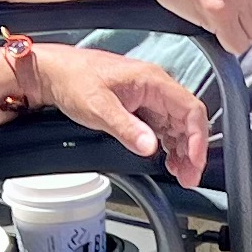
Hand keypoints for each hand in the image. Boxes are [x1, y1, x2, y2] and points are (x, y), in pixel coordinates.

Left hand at [28, 47, 209, 184]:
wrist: (54, 73)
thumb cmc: (74, 80)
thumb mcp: (99, 108)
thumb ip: (127, 128)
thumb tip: (151, 147)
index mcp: (153, 81)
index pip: (191, 109)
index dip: (198, 138)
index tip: (194, 162)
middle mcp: (156, 87)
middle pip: (188, 120)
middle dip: (193, 150)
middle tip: (188, 177)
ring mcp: (149, 97)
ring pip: (178, 126)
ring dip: (183, 150)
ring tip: (180, 174)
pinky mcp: (141, 106)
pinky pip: (164, 127)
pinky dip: (169, 146)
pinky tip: (167, 161)